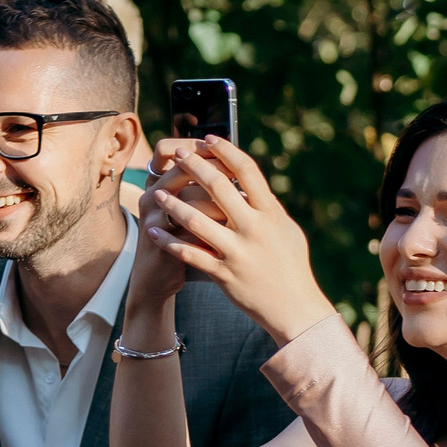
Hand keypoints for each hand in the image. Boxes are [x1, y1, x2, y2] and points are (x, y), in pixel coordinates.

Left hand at [138, 136, 337, 345]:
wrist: (293, 308)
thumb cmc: (292, 265)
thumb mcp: (287, 230)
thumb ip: (268, 207)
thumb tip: (250, 183)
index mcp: (271, 213)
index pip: (247, 171)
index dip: (226, 151)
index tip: (210, 139)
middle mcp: (254, 229)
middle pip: (218, 187)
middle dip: (194, 167)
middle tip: (179, 155)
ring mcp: (237, 252)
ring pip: (196, 220)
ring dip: (172, 203)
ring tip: (156, 191)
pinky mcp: (223, 274)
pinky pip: (188, 253)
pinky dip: (168, 241)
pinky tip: (153, 230)